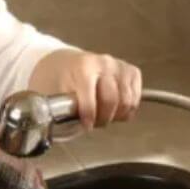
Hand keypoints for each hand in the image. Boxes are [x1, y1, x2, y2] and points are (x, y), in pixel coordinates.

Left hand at [28, 49, 142, 129]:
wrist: (65, 63)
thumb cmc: (60, 79)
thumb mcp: (54, 92)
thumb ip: (66, 109)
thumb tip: (80, 125)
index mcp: (83, 67)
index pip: (92, 100)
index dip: (90, 117)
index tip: (87, 125)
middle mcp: (104, 63)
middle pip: (112, 101)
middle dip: (103, 117)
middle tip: (94, 121)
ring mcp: (119, 66)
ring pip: (128, 101)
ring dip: (116, 114)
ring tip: (104, 114)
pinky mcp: (131, 71)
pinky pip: (135, 98)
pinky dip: (127, 108)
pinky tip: (115, 108)